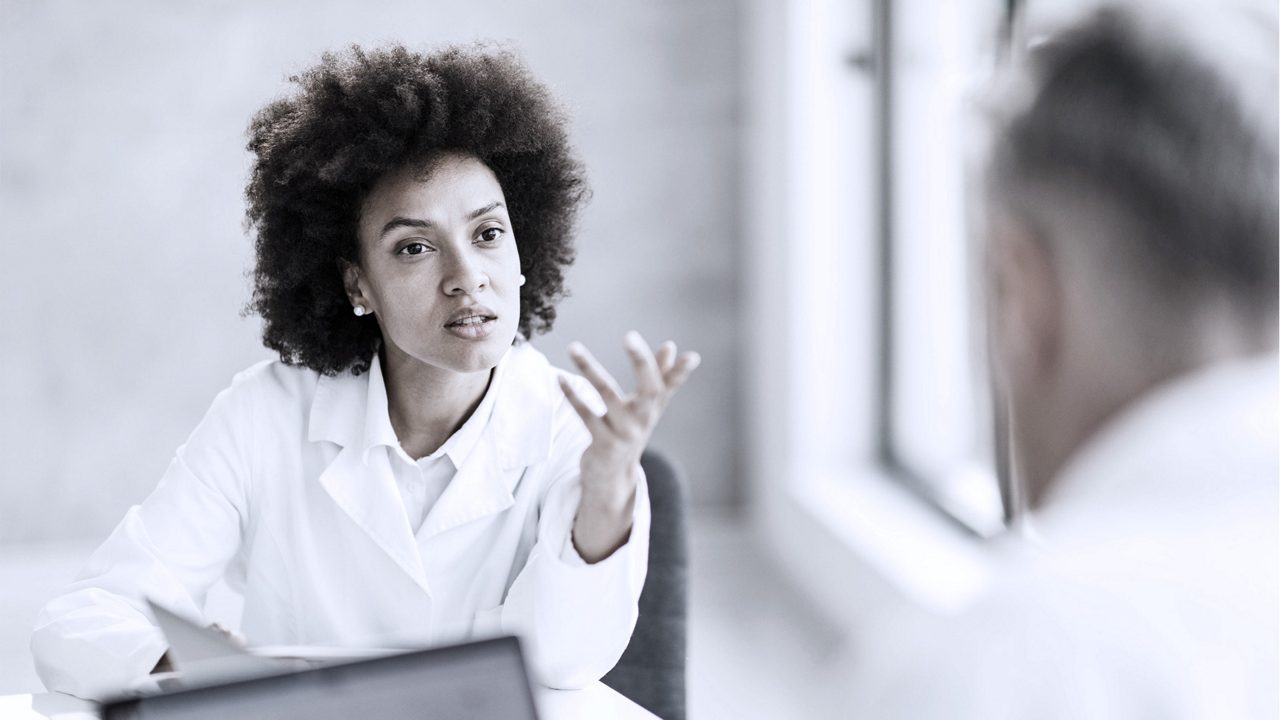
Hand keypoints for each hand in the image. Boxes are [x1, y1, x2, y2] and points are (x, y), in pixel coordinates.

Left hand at [559, 331, 699, 560]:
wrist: (613, 477)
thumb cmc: (630, 431)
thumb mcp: (645, 407)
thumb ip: (659, 376)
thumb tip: (671, 346)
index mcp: (654, 408)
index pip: (670, 385)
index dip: (681, 372)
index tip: (693, 356)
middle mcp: (643, 419)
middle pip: (649, 388)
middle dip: (641, 362)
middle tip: (630, 337)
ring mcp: (624, 433)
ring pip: (607, 393)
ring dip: (588, 368)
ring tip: (573, 347)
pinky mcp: (603, 443)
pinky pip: (585, 414)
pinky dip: (571, 395)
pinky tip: (560, 378)